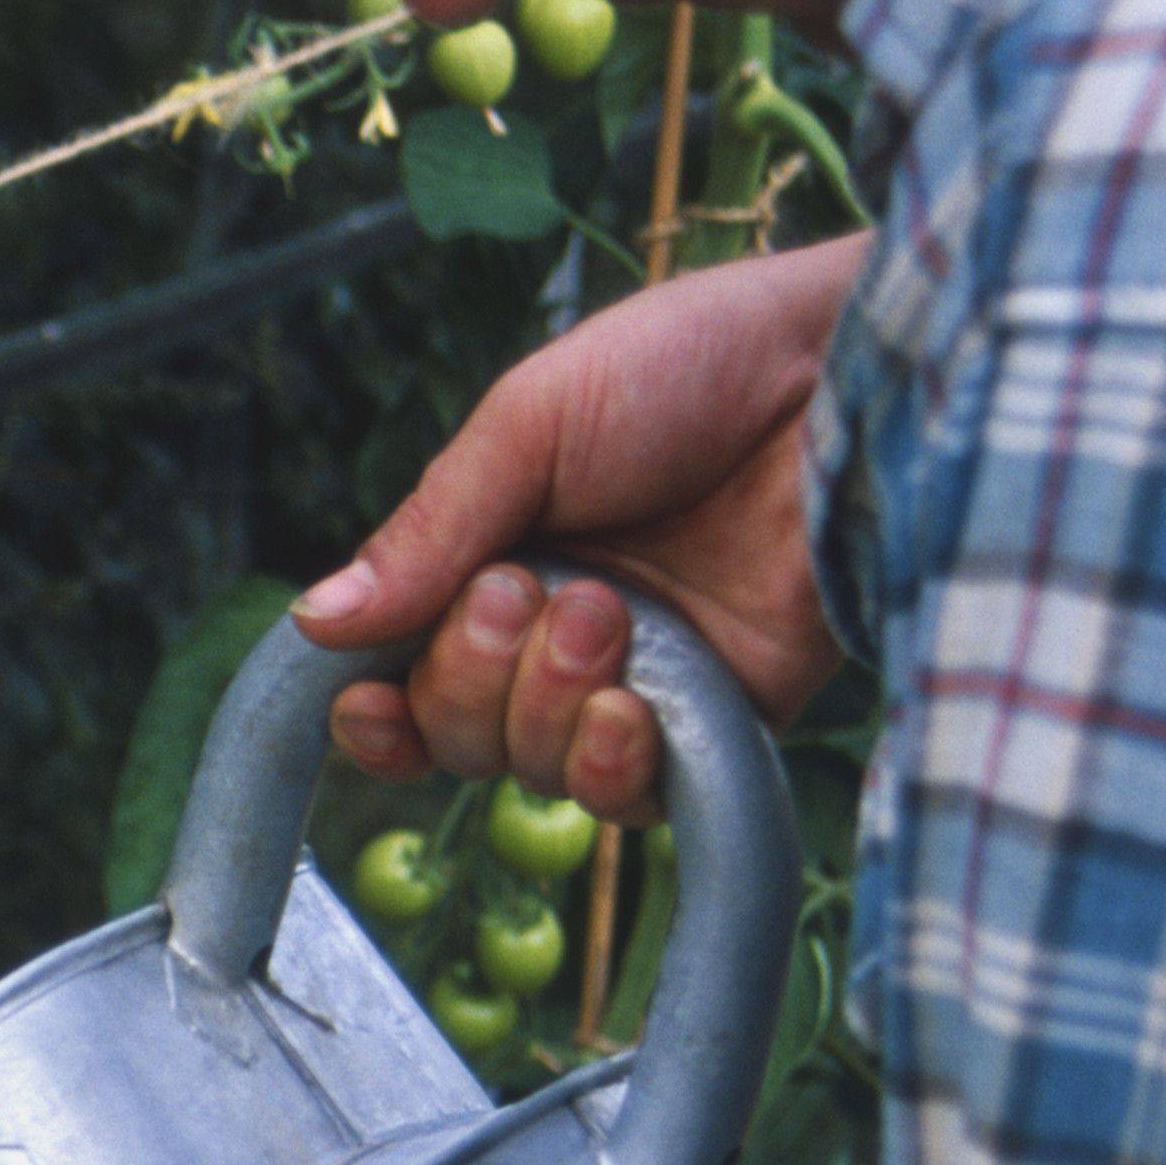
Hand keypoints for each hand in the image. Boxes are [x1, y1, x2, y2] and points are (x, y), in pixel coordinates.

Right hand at [291, 236, 868, 819]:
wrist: (851, 376)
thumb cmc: (698, 363)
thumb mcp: (532, 423)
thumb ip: (426, 531)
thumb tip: (315, 622)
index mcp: (498, 559)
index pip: (402, 675)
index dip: (374, 709)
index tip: (366, 698)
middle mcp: (557, 635)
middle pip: (454, 733)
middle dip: (470, 675)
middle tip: (530, 589)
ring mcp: (638, 682)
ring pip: (530, 770)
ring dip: (547, 702)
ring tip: (611, 611)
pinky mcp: (719, 722)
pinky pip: (627, 801)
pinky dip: (611, 765)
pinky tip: (634, 707)